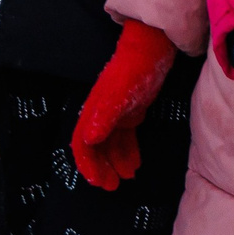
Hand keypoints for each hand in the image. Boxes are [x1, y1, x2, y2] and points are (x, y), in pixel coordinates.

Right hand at [72, 18, 179, 189]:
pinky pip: (125, 137)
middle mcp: (101, 114)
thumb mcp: (120, 94)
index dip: (86, 163)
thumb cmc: (133, 70)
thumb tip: (89, 140)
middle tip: (112, 186)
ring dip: (115, 162)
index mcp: (94, 111)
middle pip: (95, 147)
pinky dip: (128, 152)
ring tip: (127, 178)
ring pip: (111, 144)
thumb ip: (104, 116)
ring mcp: (116, 113)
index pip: (82, 143)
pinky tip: (135, 163)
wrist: (151, 49)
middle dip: (101, 168)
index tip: (96, 181)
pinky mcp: (131, 112)